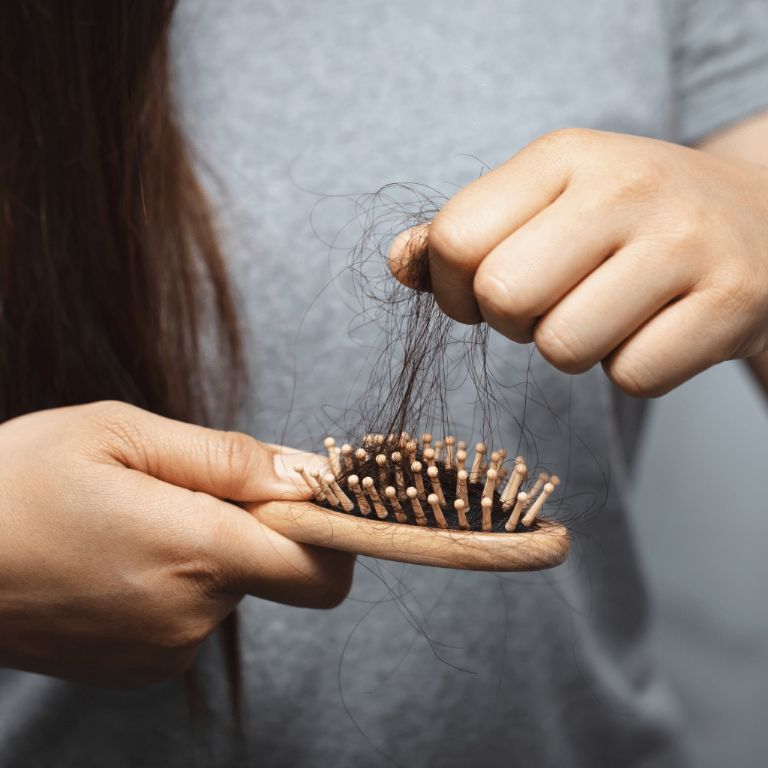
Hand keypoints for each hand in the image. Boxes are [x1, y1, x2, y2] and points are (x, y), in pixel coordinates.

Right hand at [0, 401, 353, 685]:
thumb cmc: (17, 482)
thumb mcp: (122, 434)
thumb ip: (227, 458)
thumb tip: (306, 475)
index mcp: (197, 552)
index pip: (321, 566)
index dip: (332, 529)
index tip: (310, 496)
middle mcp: (191, 615)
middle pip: (274, 567)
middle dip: (248, 524)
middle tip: (177, 489)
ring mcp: (164, 652)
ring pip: (229, 585)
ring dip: (204, 548)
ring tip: (131, 520)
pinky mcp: (139, 668)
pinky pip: (192, 612)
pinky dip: (176, 580)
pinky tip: (117, 555)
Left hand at [389, 129, 767, 395]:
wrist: (754, 218)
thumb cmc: (624, 219)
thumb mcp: (543, 201)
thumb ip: (462, 233)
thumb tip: (398, 263)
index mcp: (563, 155)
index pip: (455, 240)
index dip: (453, 289)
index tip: (483, 291)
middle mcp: (626, 187)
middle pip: (503, 297)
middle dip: (513, 321)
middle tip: (552, 302)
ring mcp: (686, 242)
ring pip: (564, 348)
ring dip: (573, 348)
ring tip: (607, 310)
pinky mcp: (732, 300)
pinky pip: (632, 377)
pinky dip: (632, 367)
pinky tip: (655, 327)